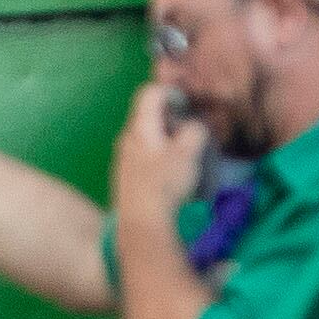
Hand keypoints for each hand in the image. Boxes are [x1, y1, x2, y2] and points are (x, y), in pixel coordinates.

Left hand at [108, 82, 210, 228]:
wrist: (141, 224)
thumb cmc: (165, 185)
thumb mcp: (189, 153)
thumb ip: (194, 131)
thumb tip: (192, 127)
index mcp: (140, 128)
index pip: (150, 93)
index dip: (171, 93)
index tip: (187, 108)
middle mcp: (126, 139)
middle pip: (149, 116)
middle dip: (172, 120)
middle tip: (190, 136)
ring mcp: (123, 160)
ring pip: (148, 138)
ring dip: (167, 141)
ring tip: (184, 159)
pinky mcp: (125, 178)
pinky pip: (144, 158)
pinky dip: (159, 158)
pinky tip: (170, 177)